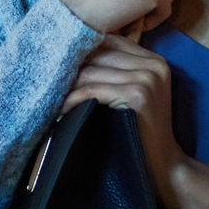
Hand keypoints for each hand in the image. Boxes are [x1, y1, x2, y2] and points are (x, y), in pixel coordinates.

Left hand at [62, 33, 181, 192]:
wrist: (165, 167)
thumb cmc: (140, 133)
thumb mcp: (132, 95)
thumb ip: (112, 72)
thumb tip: (68, 55)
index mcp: (153, 60)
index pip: (108, 41)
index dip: (80, 49)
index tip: (55, 62)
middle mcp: (153, 64)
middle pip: (98, 53)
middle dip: (70, 66)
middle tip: (44, 77)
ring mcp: (147, 79)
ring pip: (91, 71)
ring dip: (66, 84)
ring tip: (48, 95)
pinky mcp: (139, 95)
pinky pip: (92, 90)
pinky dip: (72, 99)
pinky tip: (60, 109)